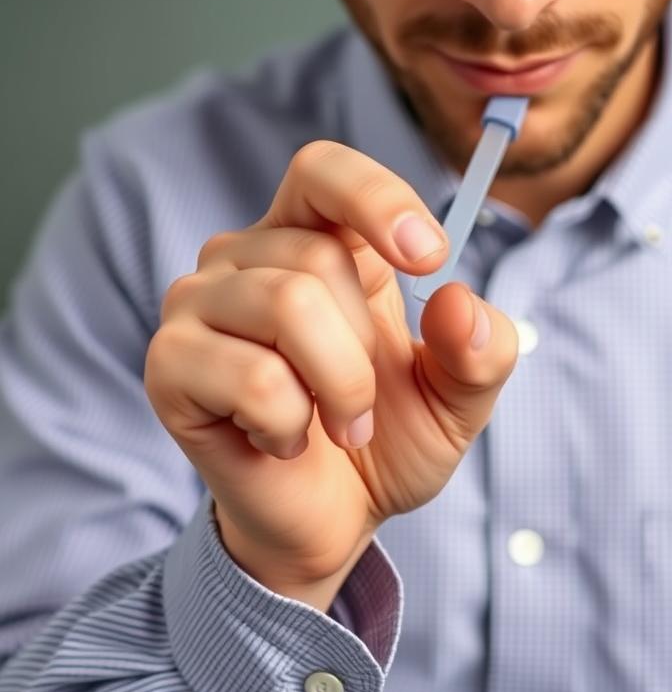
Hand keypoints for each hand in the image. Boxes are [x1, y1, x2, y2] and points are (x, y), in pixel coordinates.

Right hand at [144, 141, 518, 609]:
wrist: (334, 520)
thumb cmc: (388, 440)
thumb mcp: (460, 396)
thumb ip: (481, 349)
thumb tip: (457, 301)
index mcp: (316, 242)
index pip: (324, 172)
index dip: (376, 199)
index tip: (430, 257)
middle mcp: (246, 258)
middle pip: (317, 259)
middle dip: (365, 351)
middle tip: (365, 406)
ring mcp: (199, 308)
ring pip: (286, 305)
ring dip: (340, 388)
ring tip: (340, 428)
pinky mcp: (170, 367)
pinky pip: (251, 376)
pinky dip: (291, 424)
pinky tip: (284, 442)